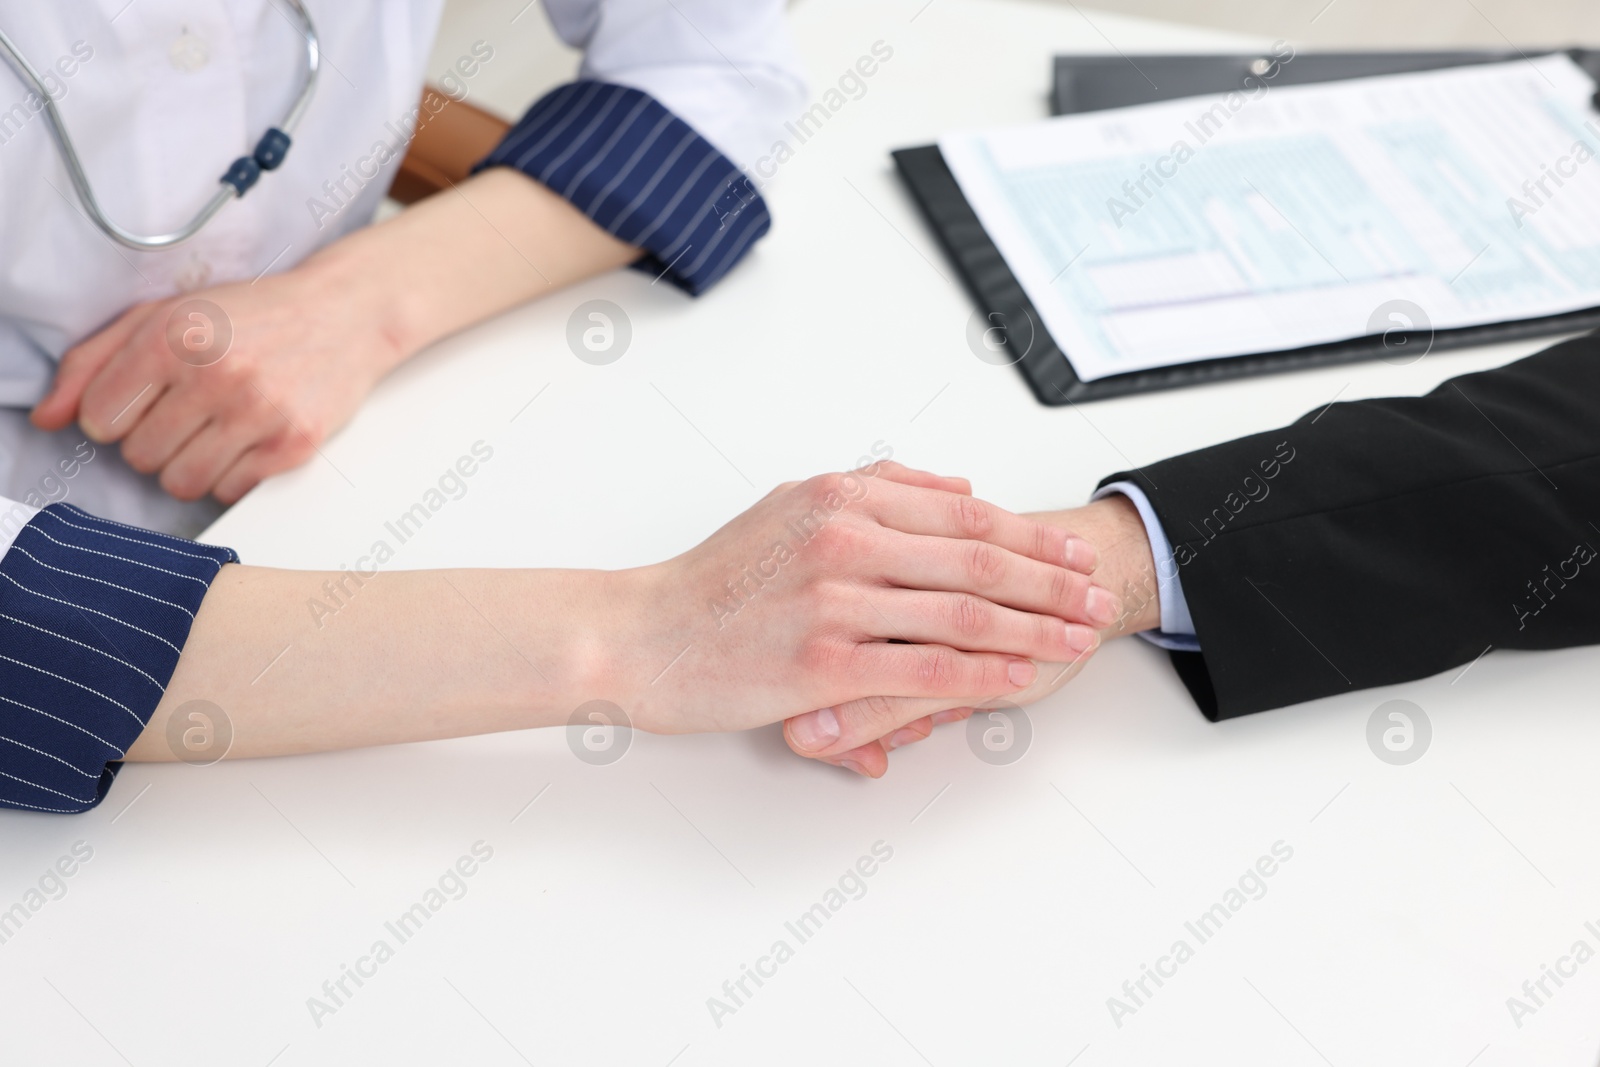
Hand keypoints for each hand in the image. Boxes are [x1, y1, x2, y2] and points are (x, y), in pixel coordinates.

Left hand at [30, 258, 405, 501]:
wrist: (344, 314)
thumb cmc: (253, 314)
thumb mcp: (165, 315)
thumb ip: (94, 361)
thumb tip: (47, 417)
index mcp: (173, 336)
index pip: (100, 419)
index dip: (116, 417)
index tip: (143, 403)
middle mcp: (215, 374)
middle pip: (140, 456)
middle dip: (155, 441)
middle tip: (187, 413)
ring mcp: (258, 412)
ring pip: (182, 483)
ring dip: (189, 465)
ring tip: (213, 432)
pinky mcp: (293, 443)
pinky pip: (230, 491)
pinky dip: (230, 475)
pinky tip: (246, 441)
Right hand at [602, 462, 1121, 735]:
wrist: (641, 634)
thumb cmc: (716, 580)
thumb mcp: (792, 504)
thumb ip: (877, 487)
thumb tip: (959, 487)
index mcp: (841, 495)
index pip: (963, 512)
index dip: (1031, 534)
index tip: (1074, 552)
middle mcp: (843, 538)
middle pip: (978, 557)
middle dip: (1052, 580)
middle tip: (1097, 595)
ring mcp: (834, 602)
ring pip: (963, 612)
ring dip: (1035, 628)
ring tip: (1077, 639)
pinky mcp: (822, 664)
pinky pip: (924, 668)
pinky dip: (982, 675)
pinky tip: (1019, 679)